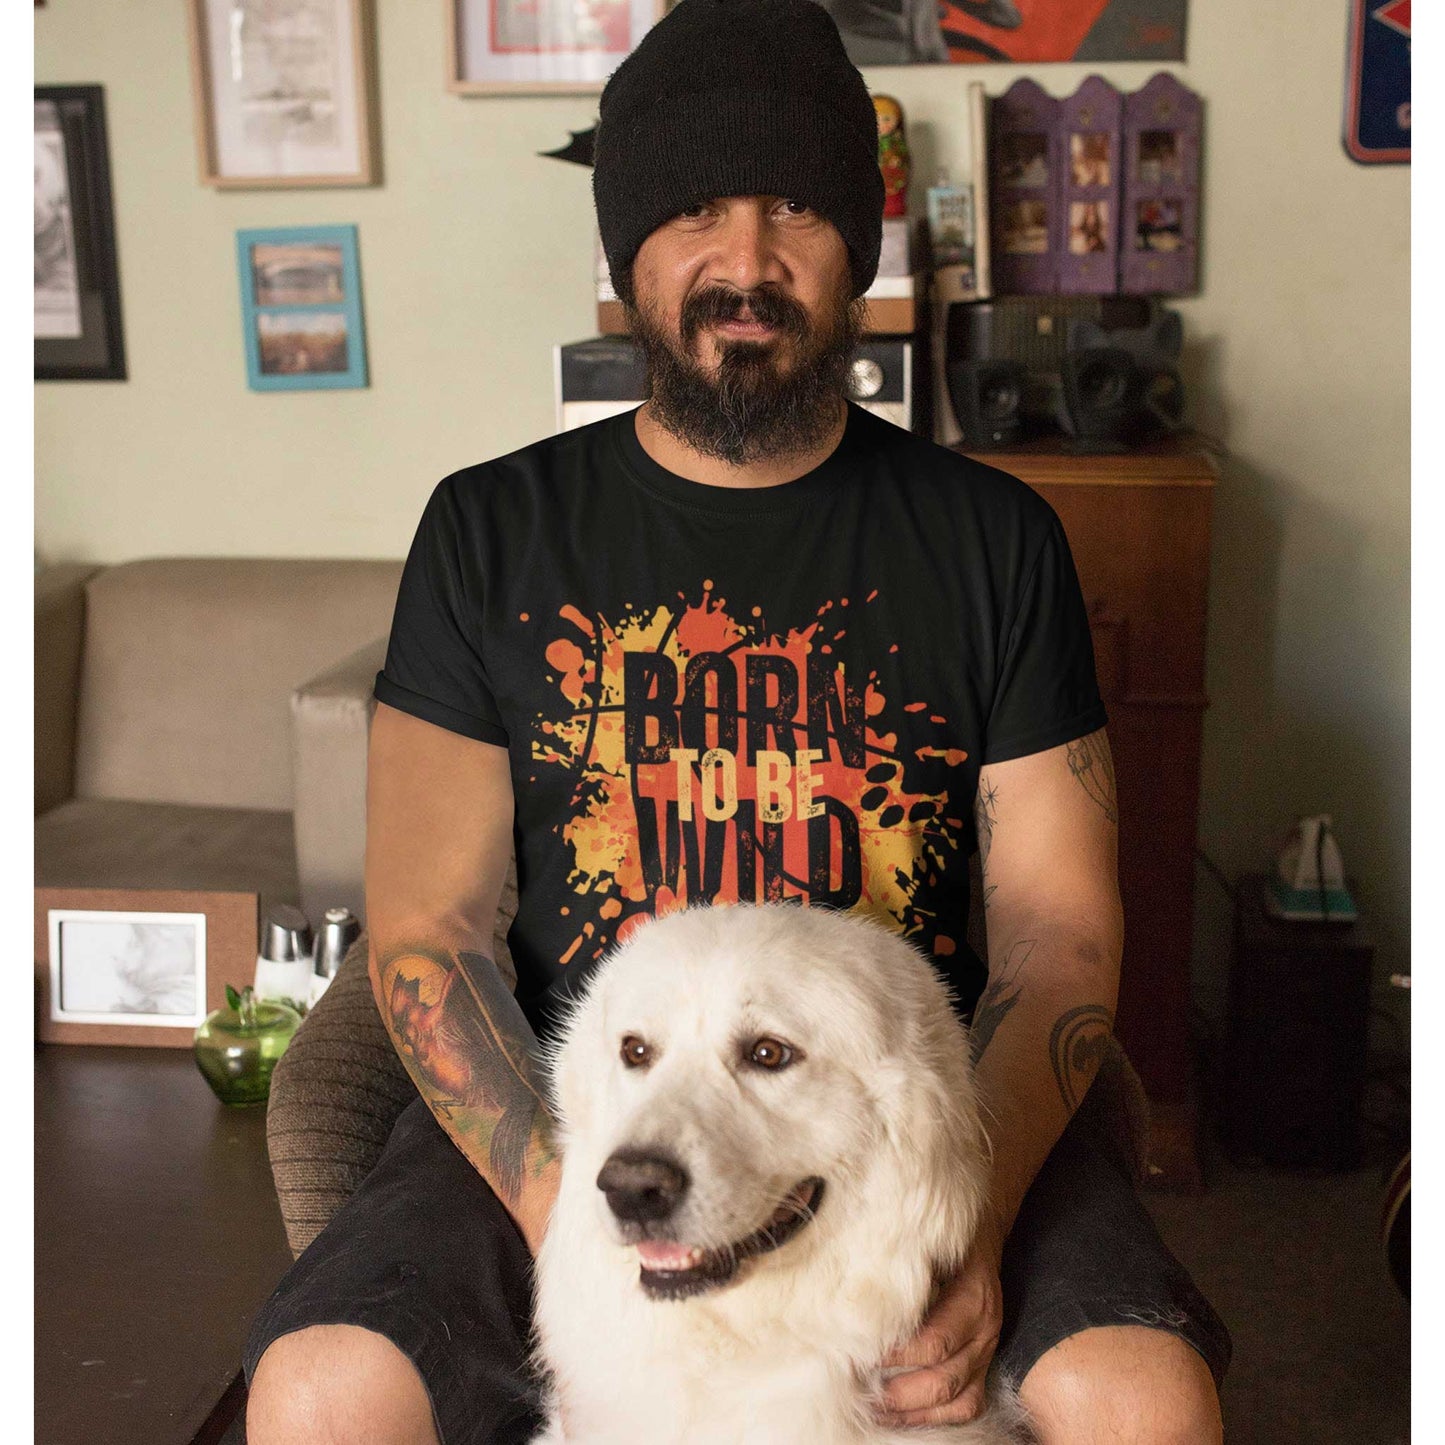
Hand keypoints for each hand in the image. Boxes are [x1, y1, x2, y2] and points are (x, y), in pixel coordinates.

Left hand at [873, 1207, 1007, 1428]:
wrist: (983, 1235)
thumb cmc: (946, 1240)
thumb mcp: (929, 1243)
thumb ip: (902, 1265)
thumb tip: (857, 1287)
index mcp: (972, 1299)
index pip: (935, 1342)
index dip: (897, 1355)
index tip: (860, 1355)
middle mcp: (983, 1332)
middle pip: (943, 1379)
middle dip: (898, 1393)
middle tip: (860, 1391)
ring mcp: (985, 1353)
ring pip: (956, 1400)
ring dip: (913, 1411)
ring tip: (875, 1410)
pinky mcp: (982, 1367)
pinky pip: (968, 1406)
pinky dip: (936, 1418)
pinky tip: (903, 1415)